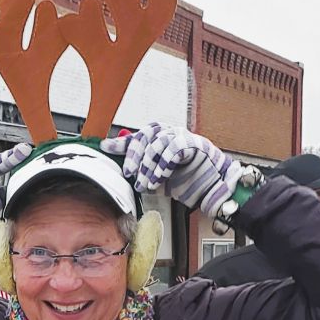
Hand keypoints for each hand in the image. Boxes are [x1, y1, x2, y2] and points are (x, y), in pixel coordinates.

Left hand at [100, 125, 253, 220]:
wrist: (214, 186)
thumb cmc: (188, 180)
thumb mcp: (158, 177)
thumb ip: (143, 170)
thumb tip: (124, 170)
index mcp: (161, 138)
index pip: (138, 136)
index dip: (122, 142)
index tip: (105, 147)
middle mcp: (171, 133)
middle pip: (146, 135)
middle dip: (134, 155)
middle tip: (128, 173)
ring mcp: (183, 137)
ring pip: (158, 142)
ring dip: (148, 166)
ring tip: (145, 183)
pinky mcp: (195, 145)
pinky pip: (173, 150)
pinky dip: (162, 166)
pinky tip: (157, 179)